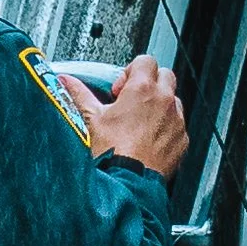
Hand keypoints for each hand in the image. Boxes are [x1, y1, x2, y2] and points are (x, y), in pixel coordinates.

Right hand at [59, 54, 187, 182]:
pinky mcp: (181, 140)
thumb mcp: (90, 120)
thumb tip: (65, 81)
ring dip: (159, 107)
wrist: (127, 184)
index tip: (119, 91)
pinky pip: (177, 126)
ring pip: (173, 101)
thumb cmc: (110, 154)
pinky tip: (147, 143)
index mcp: (142, 89)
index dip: (129, 73)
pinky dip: (165, 130)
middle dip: (148, 85)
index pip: (144, 61)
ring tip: (139, 125)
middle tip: (131, 104)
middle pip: (163, 75)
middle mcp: (164, 101)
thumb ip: (78, 95)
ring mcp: (176, 120)